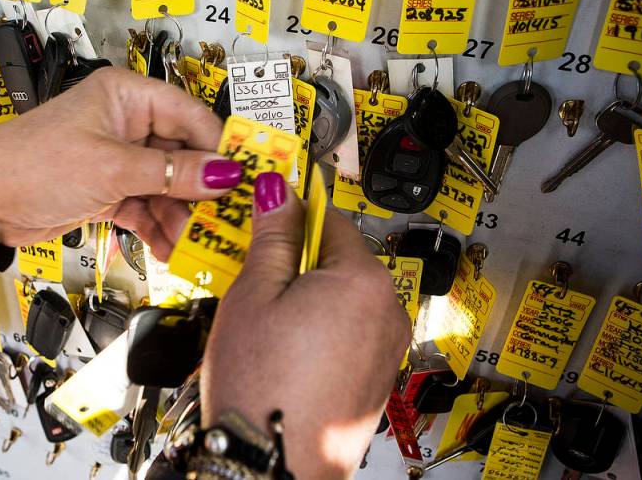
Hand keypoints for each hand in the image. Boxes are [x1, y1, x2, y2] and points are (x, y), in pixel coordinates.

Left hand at [0, 68, 240, 252]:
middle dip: (204, 191)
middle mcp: (127, 123)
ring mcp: (119, 158)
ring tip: (201, 245)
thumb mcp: (112, 168)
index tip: (247, 178)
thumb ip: (173, 174)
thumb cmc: (31, 164)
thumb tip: (225, 173)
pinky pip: (148, 207)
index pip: (191, 116)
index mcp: (128, 96)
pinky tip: (172, 250)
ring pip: (169, 187)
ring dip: (183, 217)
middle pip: (184, 155)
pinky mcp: (110, 189)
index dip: (220, 148)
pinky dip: (159, 228)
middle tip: (230, 220)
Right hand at [201, 172, 410, 478]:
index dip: (291, 213)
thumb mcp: (253, 295)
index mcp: (364, 280)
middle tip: (252, 274)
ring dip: (307, 294)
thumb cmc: (263, 388)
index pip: (330, 217)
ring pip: (343, 296)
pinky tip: (283, 346)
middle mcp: (389, 309)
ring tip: (263, 317)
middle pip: (339, 258)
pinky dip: (320, 327)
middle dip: (296, 259)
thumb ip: (272, 237)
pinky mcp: (377, 375)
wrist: (274, 466)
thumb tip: (278, 190)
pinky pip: (349, 330)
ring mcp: (387, 346)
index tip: (266, 213)